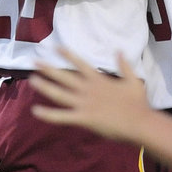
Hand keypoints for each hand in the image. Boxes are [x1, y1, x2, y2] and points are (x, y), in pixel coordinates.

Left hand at [30, 48, 151, 142]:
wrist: (139, 123)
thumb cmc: (138, 104)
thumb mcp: (133, 80)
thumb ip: (124, 65)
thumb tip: (119, 50)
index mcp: (99, 80)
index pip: (80, 64)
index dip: (67, 55)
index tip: (55, 47)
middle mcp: (88, 89)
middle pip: (64, 76)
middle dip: (48, 68)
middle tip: (34, 61)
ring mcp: (84, 104)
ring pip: (59, 94)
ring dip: (44, 86)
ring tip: (31, 80)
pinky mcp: (83, 118)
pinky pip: (62, 116)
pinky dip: (48, 114)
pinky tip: (35, 111)